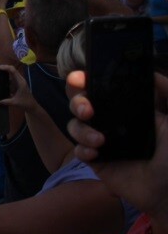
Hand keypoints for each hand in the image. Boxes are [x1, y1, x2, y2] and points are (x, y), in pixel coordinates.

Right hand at [0, 65, 37, 115]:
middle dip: (5, 67)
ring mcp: (20, 81)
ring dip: (6, 70)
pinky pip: (13, 76)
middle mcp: (21, 80)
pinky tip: (2, 78)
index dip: (6, 67)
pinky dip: (7, 75)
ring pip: (13, 72)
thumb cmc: (25, 103)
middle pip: (13, 69)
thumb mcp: (14, 102)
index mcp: (20, 82)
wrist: (32, 105)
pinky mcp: (19, 83)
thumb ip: (4, 101)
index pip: (13, 71)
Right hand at [67, 70, 167, 214]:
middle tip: (88, 110)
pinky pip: (78, 149)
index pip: (100, 88)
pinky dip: (83, 148)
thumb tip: (151, 73)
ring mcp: (100, 140)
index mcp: (125, 108)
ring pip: (74, 125)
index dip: (84, 80)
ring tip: (100, 141)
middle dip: (77, 102)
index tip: (79, 78)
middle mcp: (110, 121)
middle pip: (79, 103)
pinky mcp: (95, 160)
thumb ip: (167, 95)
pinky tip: (96, 153)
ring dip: (82, 130)